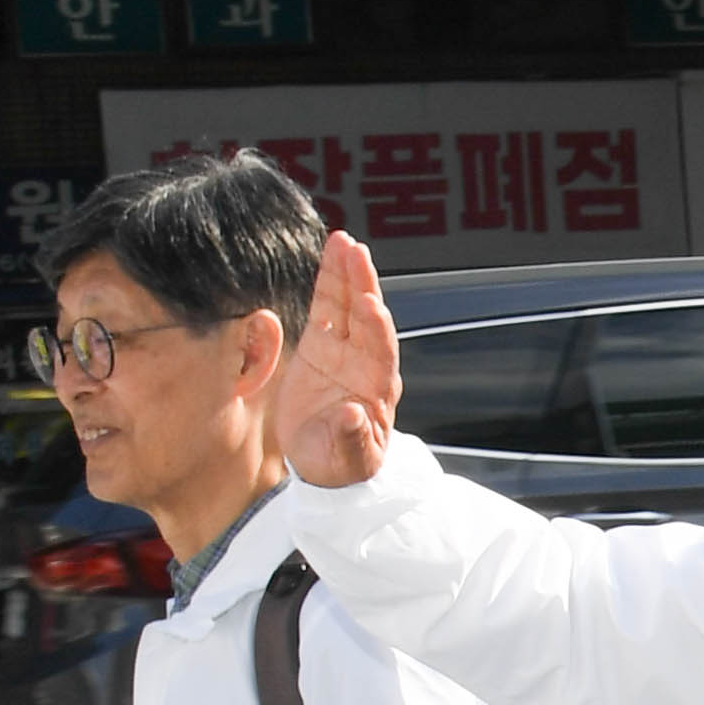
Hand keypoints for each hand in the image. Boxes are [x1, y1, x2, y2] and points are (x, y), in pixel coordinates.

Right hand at [276, 232, 404, 488]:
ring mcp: (345, 350)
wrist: (328, 462)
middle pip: (366, 318)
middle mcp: (366, 363)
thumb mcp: (347, 460)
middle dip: (362, 286)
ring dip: (347, 274)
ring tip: (343, 240)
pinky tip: (333, 252)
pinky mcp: (323, 344)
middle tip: (357, 252)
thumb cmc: (343, 464)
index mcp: (377, 389)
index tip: (369, 305)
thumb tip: (352, 416)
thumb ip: (352, 439)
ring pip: (347, 306)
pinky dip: (330, 281)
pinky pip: (327, 307)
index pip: (380, 353)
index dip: (375, 330)